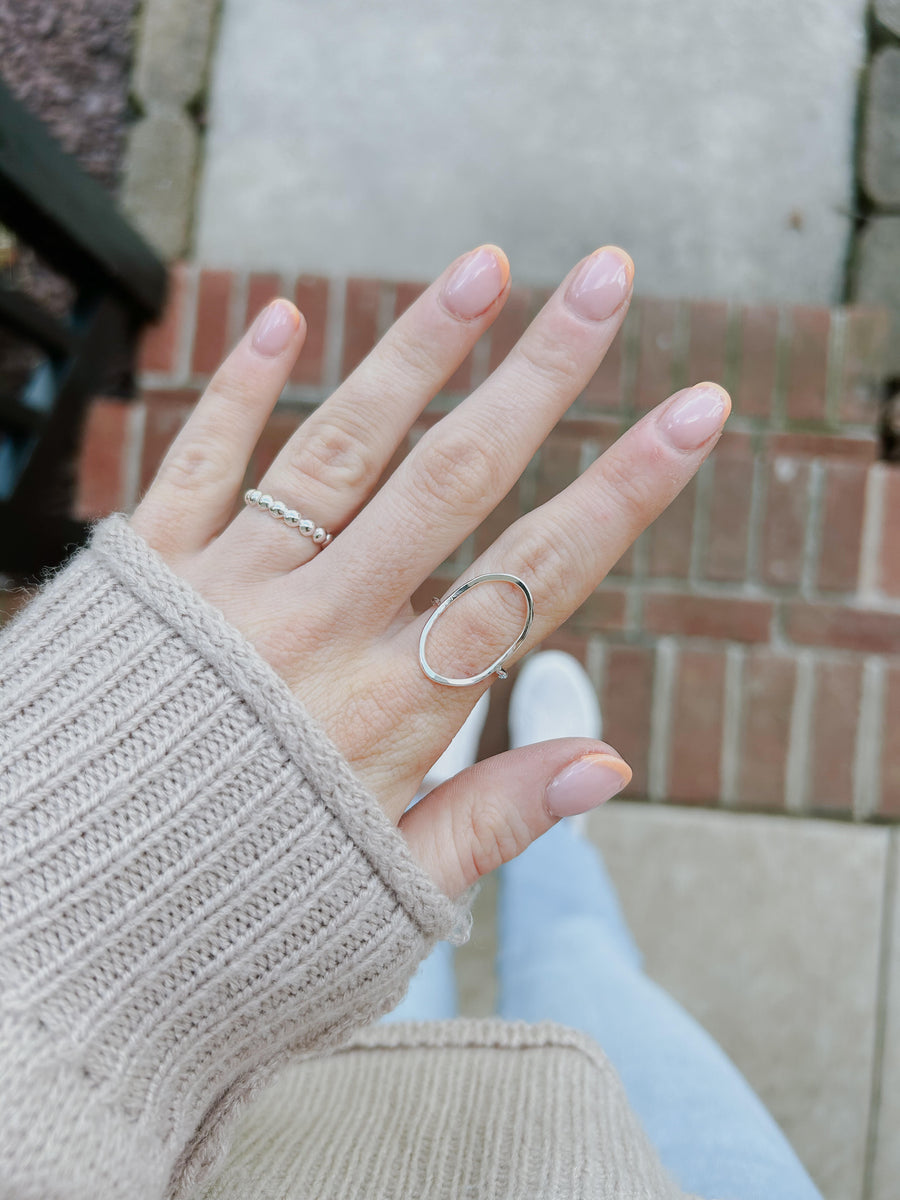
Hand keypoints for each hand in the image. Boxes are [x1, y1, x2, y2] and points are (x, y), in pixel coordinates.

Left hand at [129, 245, 728, 897]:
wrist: (55, 935)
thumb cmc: (229, 922)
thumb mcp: (384, 899)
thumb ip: (493, 821)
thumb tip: (607, 764)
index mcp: (390, 710)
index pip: (536, 577)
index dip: (624, 491)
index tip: (694, 411)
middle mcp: (318, 628)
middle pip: (453, 479)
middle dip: (542, 375)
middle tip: (607, 279)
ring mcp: (229, 590)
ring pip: (341, 447)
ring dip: (416, 350)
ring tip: (484, 267)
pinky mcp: (148, 574)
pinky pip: (200, 462)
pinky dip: (237, 386)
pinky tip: (283, 314)